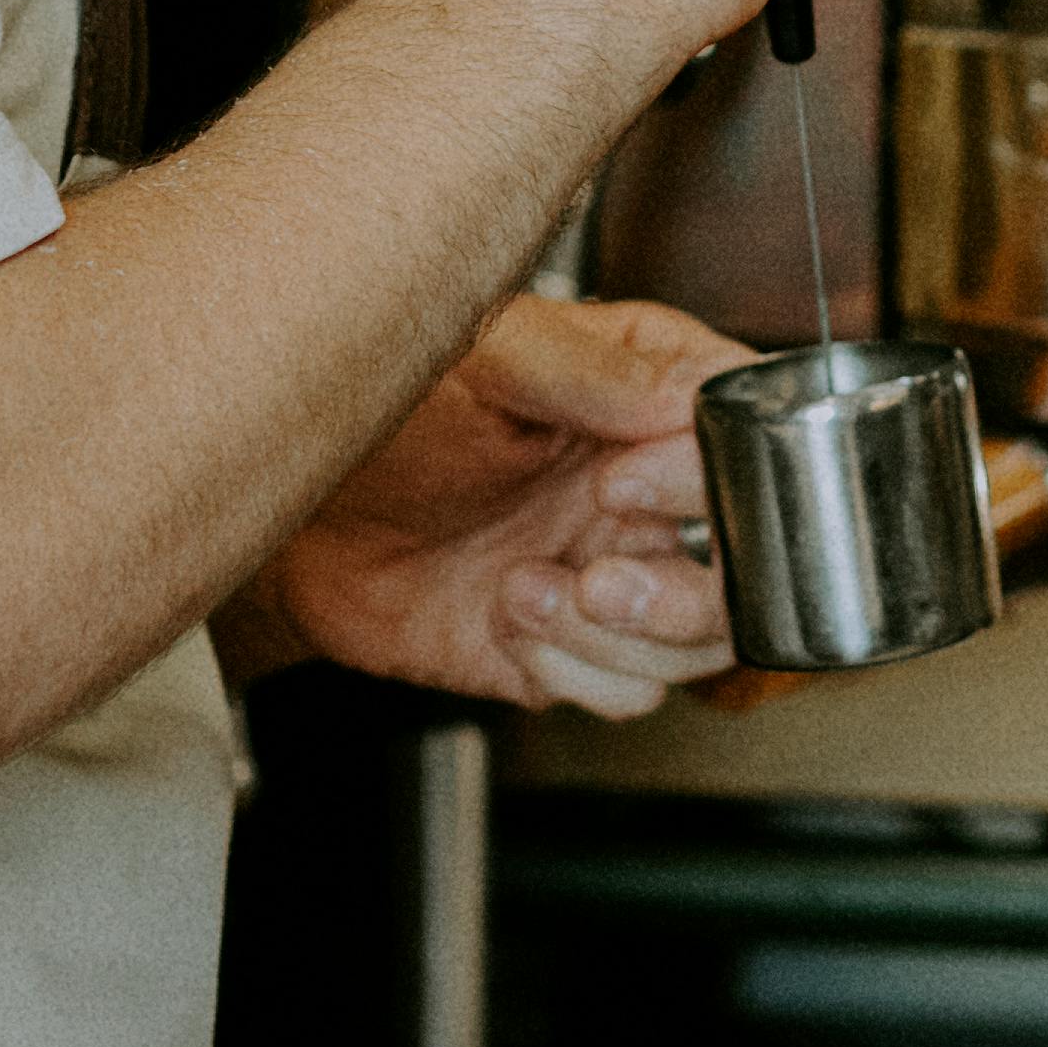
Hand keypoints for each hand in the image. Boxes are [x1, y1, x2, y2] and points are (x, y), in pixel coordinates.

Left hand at [242, 293, 748, 717]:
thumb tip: (681, 396)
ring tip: (527, 589)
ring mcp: (617, 571)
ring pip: (700, 645)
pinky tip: (509, 617)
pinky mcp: (574, 646)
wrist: (297, 510)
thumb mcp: (482, 356)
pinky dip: (573, 670)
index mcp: (648, 393)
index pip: (750, 440)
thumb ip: (588, 370)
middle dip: (683, 592)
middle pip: (750, 566)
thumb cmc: (381, 406)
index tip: (619, 481)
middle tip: (598, 574)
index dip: (706, 480)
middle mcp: (649, 488)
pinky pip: (627, 690)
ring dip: (617, 635)